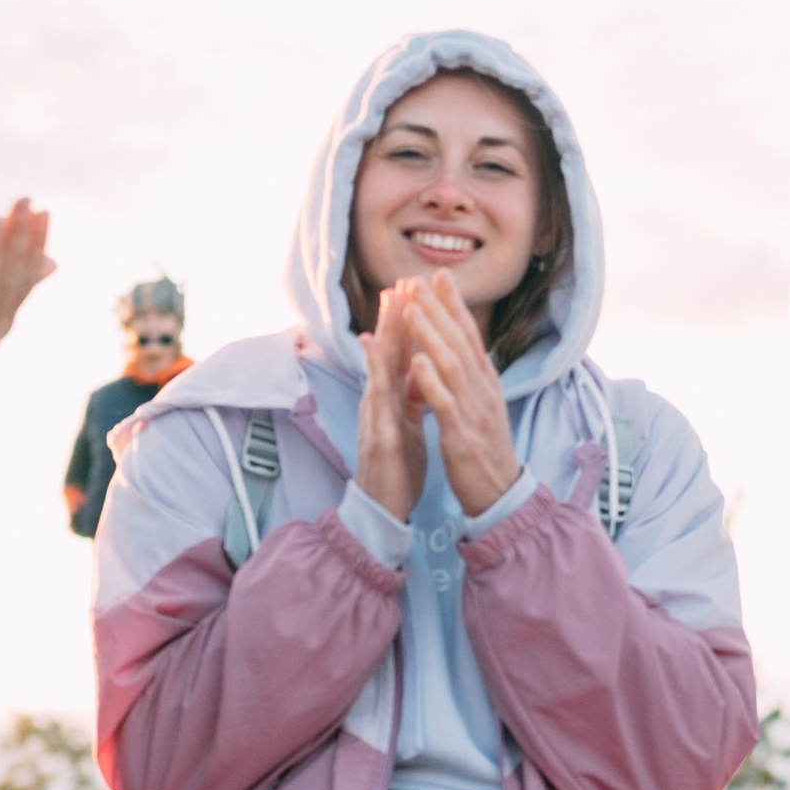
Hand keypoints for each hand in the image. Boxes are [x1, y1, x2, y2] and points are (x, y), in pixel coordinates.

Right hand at [355, 285, 427, 519]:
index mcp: (394, 400)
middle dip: (395, 315)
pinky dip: (375, 370)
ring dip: (384, 331)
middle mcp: (381, 402)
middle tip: (400, 278)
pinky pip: (378, 399)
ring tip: (389, 299)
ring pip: (380, 366)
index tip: (415, 290)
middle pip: (389, 352)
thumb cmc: (395, 469)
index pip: (402, 355)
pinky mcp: (380, 435)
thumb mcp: (407, 425)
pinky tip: (371, 347)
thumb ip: (410, 396)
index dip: (409, 323)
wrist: (383, 511)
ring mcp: (377, 415)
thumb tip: (419, 368)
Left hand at [400, 272, 519, 517]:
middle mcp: (482, 389)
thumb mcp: (482, 404)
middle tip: (417, 279)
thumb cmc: (485, 448)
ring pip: (450, 365)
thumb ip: (471, 376)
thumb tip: (464, 348)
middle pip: (458, 341)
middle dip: (437, 308)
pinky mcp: (461, 435)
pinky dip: (431, 381)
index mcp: (484, 381)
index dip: (454, 304)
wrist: (499, 492)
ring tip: (411, 309)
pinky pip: (445, 403)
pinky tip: (417, 362)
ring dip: (430, 335)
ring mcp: (473, 411)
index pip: (468, 334)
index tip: (438, 274)